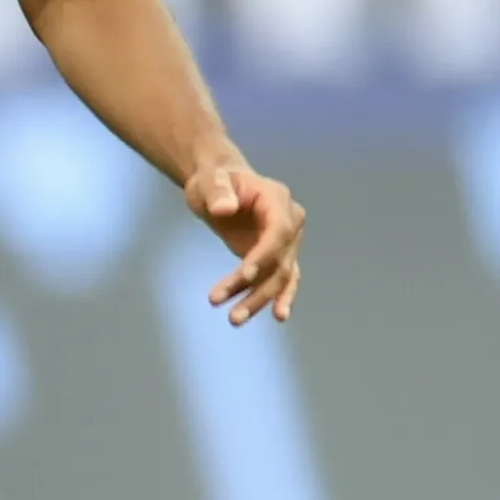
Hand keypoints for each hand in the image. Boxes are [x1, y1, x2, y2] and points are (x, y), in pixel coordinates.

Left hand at [188, 159, 305, 325]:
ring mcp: (288, 241)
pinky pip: (282, 280)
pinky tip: (277, 316)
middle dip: (255, 287)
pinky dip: (279, 298)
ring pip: (280, 276)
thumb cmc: (214, 180)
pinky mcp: (279, 257)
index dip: (264, 254)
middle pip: (279, 260)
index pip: (278, 232)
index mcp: (277, 199)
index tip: (244, 275)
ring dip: (260, 299)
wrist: (221, 186)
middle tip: (226, 308)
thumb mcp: (209, 181)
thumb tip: (223, 209)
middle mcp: (291, 222)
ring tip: (235, 319)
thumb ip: (217, 191)